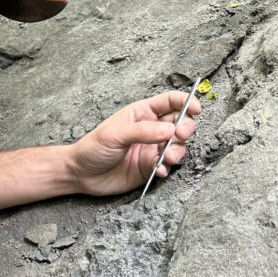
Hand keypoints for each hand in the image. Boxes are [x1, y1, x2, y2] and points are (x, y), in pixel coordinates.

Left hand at [70, 91, 200, 196]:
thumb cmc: (93, 148)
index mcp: (141, 113)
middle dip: (186, 128)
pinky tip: (159, 170)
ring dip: (177, 151)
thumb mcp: (115, 134)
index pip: (170, 101)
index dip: (185, 102)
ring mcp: (152, 149)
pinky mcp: (150, 167)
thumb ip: (143, 131)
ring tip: (167, 157)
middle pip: (180, 123)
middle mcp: (151, 129)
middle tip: (179, 135)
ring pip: (177, 146)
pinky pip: (168, 166)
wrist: (81, 174)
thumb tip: (170, 130)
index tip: (195, 109)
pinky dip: (168, 168)